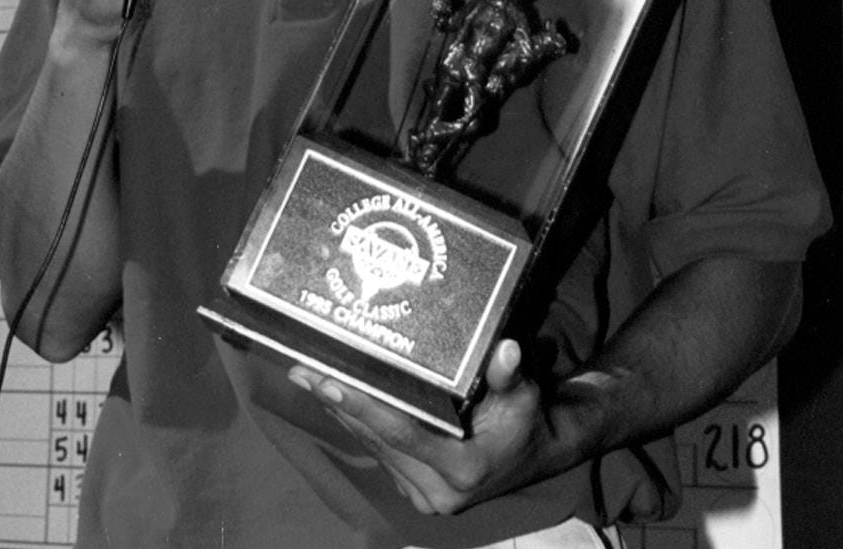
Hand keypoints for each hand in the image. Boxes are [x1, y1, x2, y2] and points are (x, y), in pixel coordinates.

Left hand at [288, 340, 551, 514]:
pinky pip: (381, 453)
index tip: (328, 383)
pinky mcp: (416, 491)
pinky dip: (360, 424)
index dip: (364, 407)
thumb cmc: (528, 420)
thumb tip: (505, 348)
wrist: (539, 456)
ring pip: (374, 447)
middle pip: (378, 439)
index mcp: (462, 467)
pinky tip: (337, 399)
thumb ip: (509, 376)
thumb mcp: (525, 395)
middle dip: (340, 403)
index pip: (402, 433)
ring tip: (308, 377)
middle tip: (303, 369)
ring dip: (342, 413)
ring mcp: (425, 495)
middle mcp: (438, 489)